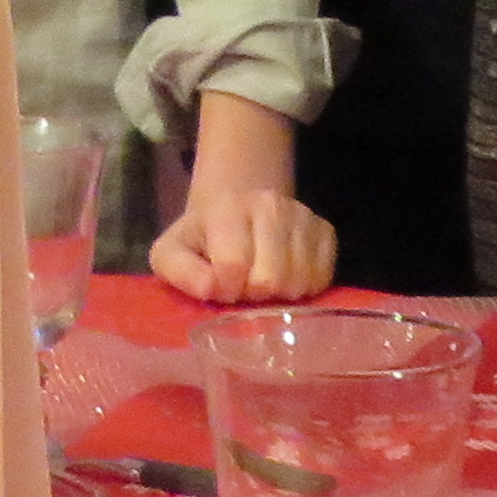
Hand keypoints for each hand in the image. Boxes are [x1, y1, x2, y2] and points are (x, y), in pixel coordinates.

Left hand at [149, 177, 338, 306]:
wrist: (235, 203)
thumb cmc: (201, 237)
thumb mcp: (172, 252)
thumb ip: (180, 272)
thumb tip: (211, 290)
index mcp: (228, 209)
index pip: (234, 266)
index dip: (226, 288)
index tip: (221, 286)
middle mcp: (271, 206)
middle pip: (270, 279)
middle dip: (254, 293)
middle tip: (243, 285)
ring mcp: (303, 216)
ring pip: (299, 281)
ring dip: (278, 293)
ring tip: (262, 279)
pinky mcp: (325, 231)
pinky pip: (322, 279)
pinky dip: (303, 288)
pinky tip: (285, 276)